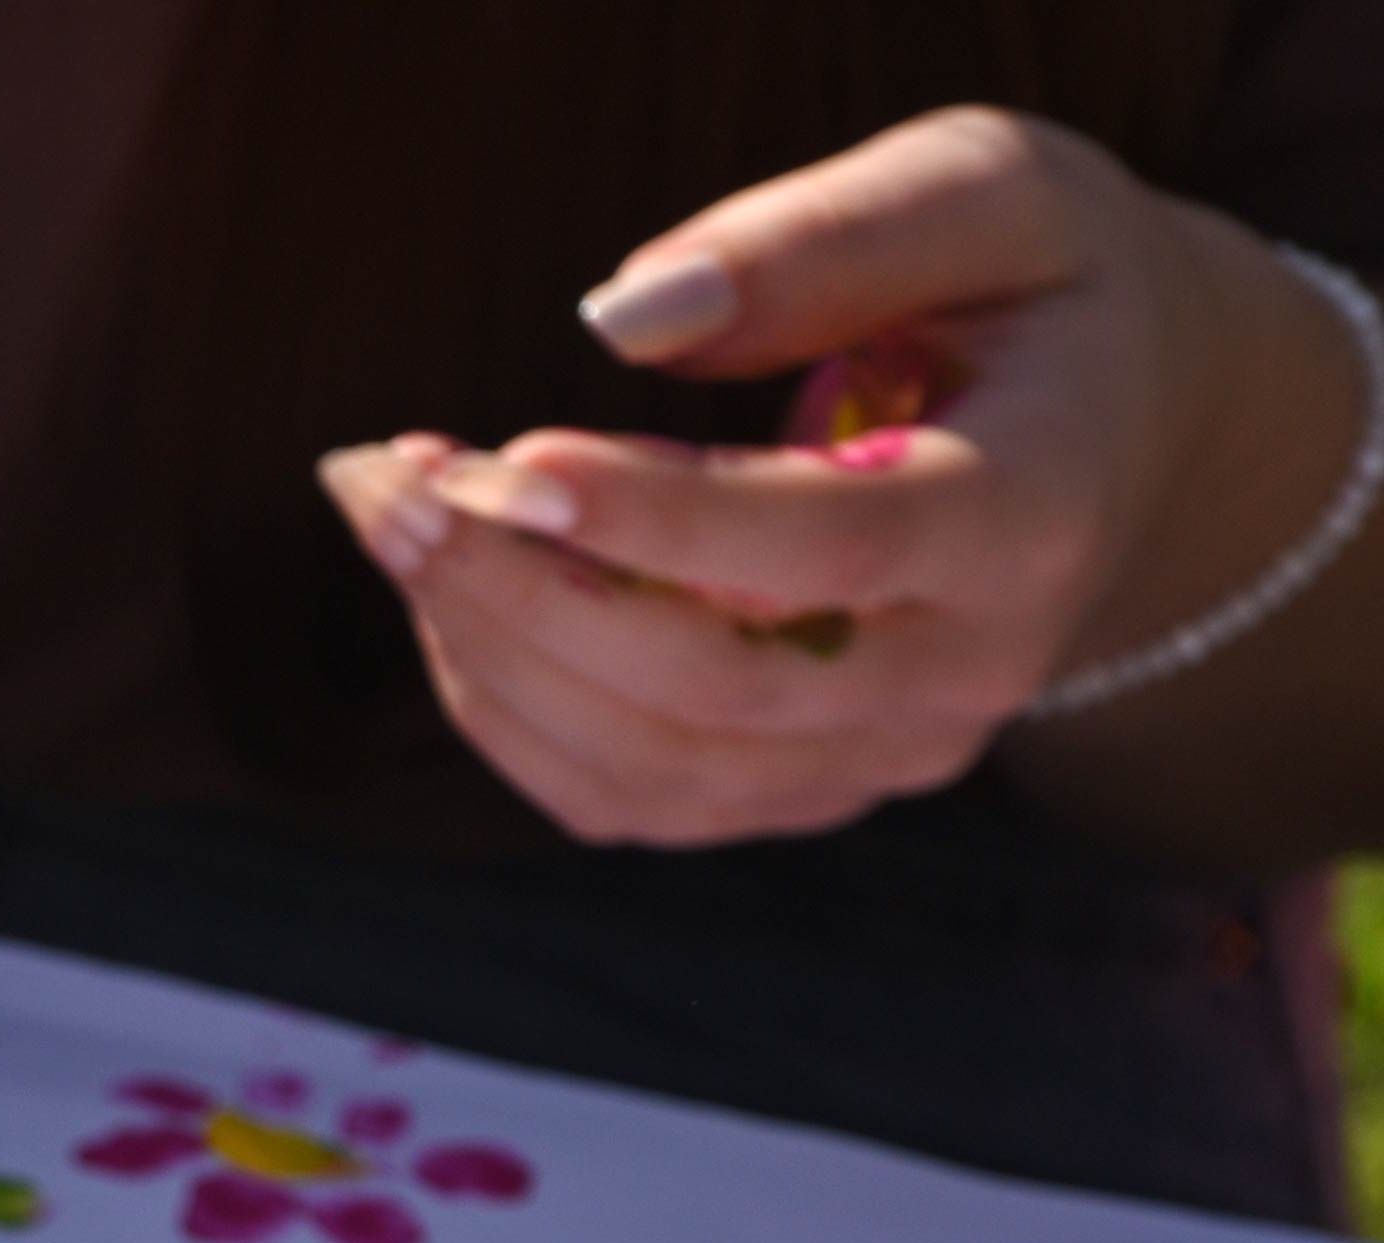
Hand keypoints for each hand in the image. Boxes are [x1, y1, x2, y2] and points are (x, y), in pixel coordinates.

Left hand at [319, 109, 1362, 845]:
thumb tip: (623, 312)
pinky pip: (615, 796)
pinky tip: (455, 591)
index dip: (660, 521)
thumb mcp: (979, 194)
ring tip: (393, 511)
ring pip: (641, 762)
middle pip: (708, 684)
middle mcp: (964, 671)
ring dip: (482, 644)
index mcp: (1033, 515)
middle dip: (517, 582)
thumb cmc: (1028, 286)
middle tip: (386, 474)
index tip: (503, 459)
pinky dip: (504, 703)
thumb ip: (822, 239)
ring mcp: (880, 757)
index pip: (831, 550)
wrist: (1109, 426)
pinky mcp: (798, 793)